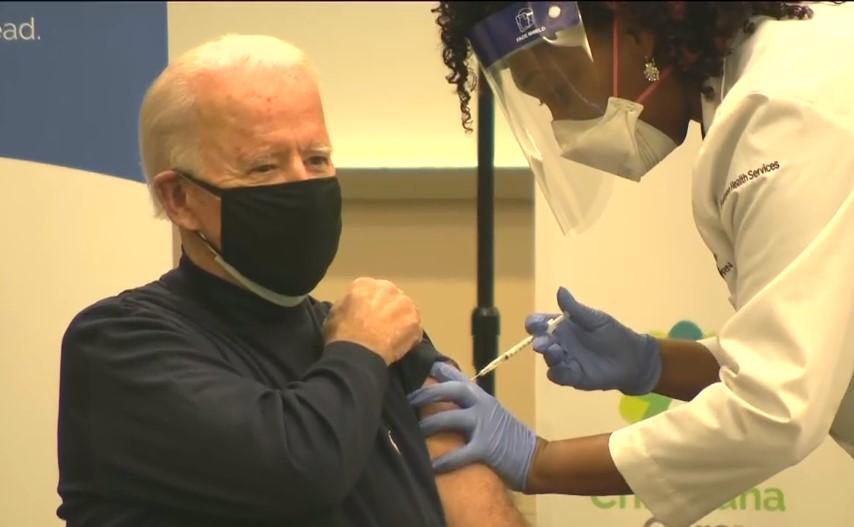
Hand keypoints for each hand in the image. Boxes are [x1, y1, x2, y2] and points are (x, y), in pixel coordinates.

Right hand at [324, 277, 422, 364]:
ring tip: (393, 336)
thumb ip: (348, 303)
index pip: (371, 290)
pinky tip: (400, 345)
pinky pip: (414, 327)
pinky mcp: (414, 320)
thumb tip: (355, 306)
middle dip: (389, 308)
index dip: (371, 304)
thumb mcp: (335, 312)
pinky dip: (410, 335)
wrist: (357, 352)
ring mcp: (404, 303)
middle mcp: (387, 288)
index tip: (368, 316)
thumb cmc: (341, 334)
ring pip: (406, 310)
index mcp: (365, 284)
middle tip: (382, 326)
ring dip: (401, 320)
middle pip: (392, 297)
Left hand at [407, 362, 535, 490]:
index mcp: (481, 397)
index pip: (457, 376)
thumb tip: (442, 399)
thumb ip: (470, 404)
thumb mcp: (491, 413)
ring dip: (429, 424)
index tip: (417, 365)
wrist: (535, 458)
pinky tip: (431, 467)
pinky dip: (444, 460)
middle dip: (426, 393)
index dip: (437, 369)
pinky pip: (461, 453)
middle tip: (406, 399)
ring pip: (451, 418)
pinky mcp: (486, 448)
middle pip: (451, 390)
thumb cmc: (508, 437)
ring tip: (413, 432)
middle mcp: (482, 405)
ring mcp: (485, 425)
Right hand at [527, 287, 660, 394]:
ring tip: (555, 352)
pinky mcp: (573, 377)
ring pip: (549, 359)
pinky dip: (556, 373)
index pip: (540, 323)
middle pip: (541, 341)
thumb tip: (560, 289)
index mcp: (562, 326)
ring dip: (548, 356)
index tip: (534, 324)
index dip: (534, 323)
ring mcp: (565, 360)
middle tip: (540, 343)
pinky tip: (560, 370)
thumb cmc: (613, 334)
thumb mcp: (595, 319)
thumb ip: (575, 308)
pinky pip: (559, 376)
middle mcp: (560, 343)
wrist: (633, 358)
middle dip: (539, 341)